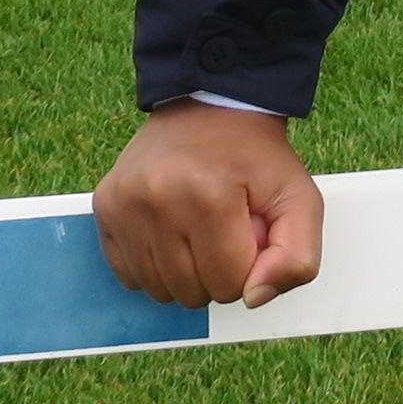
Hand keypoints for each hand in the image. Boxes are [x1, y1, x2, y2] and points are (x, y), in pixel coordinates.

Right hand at [92, 101, 324, 309]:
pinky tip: (169, 231)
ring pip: (158, 290)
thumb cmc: (256, 157)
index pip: (231, 285)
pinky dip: (152, 265)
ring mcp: (124, 203)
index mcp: (210, 196)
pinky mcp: (104, 207)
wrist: (210, 105)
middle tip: (223, 228)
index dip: (249, 265)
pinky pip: (127, 274)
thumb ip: (297, 256)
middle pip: (191, 292)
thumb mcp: (299, 198)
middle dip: (216, 272)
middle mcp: (157, 199)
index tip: (249, 230)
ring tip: (197, 228)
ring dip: (183, 272)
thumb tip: (254, 299)